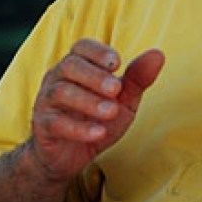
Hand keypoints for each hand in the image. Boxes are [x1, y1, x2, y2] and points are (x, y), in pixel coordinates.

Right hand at [30, 40, 163, 182]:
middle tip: (116, 89)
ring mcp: (47, 102)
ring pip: (61, 92)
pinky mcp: (43, 127)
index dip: (99, 51)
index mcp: (78, 65)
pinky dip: (78, 128)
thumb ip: (138, 78)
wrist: (71, 155)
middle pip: (70, 66)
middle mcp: (58, 78)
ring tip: (111, 111)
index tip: (118, 63)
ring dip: (89, 101)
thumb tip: (158, 54)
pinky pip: (55, 123)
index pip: (82, 47)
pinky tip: (99, 132)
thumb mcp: (123, 98)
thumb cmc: (98, 118)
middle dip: (95, 76)